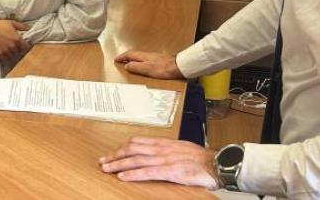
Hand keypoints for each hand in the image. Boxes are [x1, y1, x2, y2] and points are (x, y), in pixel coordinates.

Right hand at [0, 19, 29, 58]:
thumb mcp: (11, 23)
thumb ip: (21, 26)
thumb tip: (28, 28)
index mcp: (16, 38)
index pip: (26, 47)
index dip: (26, 47)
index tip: (25, 46)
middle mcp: (12, 46)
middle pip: (19, 52)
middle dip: (19, 50)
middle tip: (17, 48)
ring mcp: (5, 51)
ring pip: (12, 56)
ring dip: (13, 54)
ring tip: (11, 52)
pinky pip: (5, 59)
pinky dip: (6, 58)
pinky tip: (5, 55)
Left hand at [99, 137, 218, 188]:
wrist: (216, 163)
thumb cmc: (200, 158)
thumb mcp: (180, 149)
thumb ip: (167, 151)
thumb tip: (156, 154)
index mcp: (163, 143)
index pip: (137, 142)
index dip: (122, 147)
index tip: (113, 152)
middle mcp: (161, 149)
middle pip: (132, 150)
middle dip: (115, 155)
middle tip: (103, 161)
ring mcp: (164, 159)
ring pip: (135, 160)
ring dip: (118, 164)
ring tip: (107, 169)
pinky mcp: (169, 170)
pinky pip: (147, 172)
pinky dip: (133, 174)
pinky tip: (123, 177)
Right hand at [114, 50, 183, 79]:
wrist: (177, 67)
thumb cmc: (163, 68)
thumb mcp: (147, 69)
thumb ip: (136, 67)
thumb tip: (126, 65)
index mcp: (143, 56)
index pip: (129, 54)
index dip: (122, 57)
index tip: (116, 59)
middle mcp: (147, 55)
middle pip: (134, 54)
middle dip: (126, 57)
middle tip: (120, 61)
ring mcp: (153, 57)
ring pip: (140, 57)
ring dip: (133, 59)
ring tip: (129, 64)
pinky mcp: (159, 60)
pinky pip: (145, 60)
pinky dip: (140, 62)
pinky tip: (143, 66)